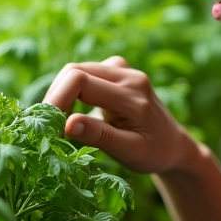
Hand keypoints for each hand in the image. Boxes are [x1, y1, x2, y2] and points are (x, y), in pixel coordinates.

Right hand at [43, 57, 196, 173]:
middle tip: (47, 127)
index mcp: (132, 95)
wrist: (173, 143)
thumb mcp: (129, 151)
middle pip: (74, 71)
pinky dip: (70, 91)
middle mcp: (128, 74)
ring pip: (76, 70)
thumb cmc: (154, 152)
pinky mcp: (115, 70)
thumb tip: (67, 125)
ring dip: (60, 94)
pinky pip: (83, 73)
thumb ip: (100, 136)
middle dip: (55, 97)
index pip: (81, 81)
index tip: (46, 126)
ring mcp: (122, 68)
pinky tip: (69, 114)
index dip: (57, 99)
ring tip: (57, 124)